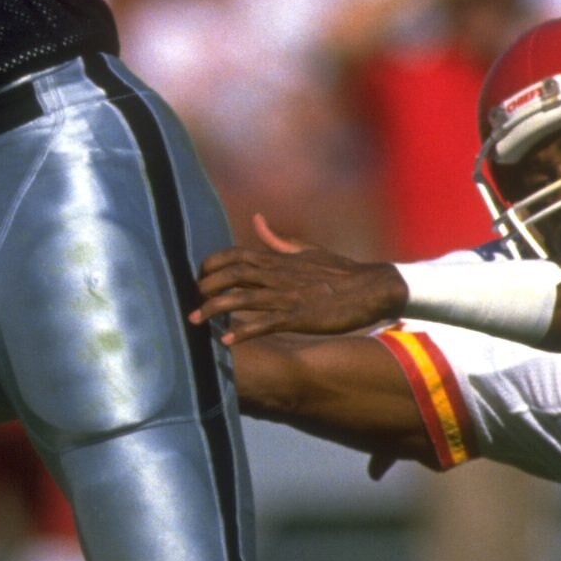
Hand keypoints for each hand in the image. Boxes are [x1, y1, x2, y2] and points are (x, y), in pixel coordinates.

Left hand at [192, 215, 406, 343]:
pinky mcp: (298, 317)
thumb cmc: (339, 271)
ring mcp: (287, 296)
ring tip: (195, 320)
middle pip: (232, 275)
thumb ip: (278, 239)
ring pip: (242, 299)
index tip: (198, 276)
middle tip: (189, 301)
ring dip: (215, 309)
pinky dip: (244, 331)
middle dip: (206, 286)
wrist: (371, 288)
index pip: (236, 255)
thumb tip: (257, 220)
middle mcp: (278, 275)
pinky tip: (227, 341)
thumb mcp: (306, 250)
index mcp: (279, 259)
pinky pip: (265, 324)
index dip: (212, 264)